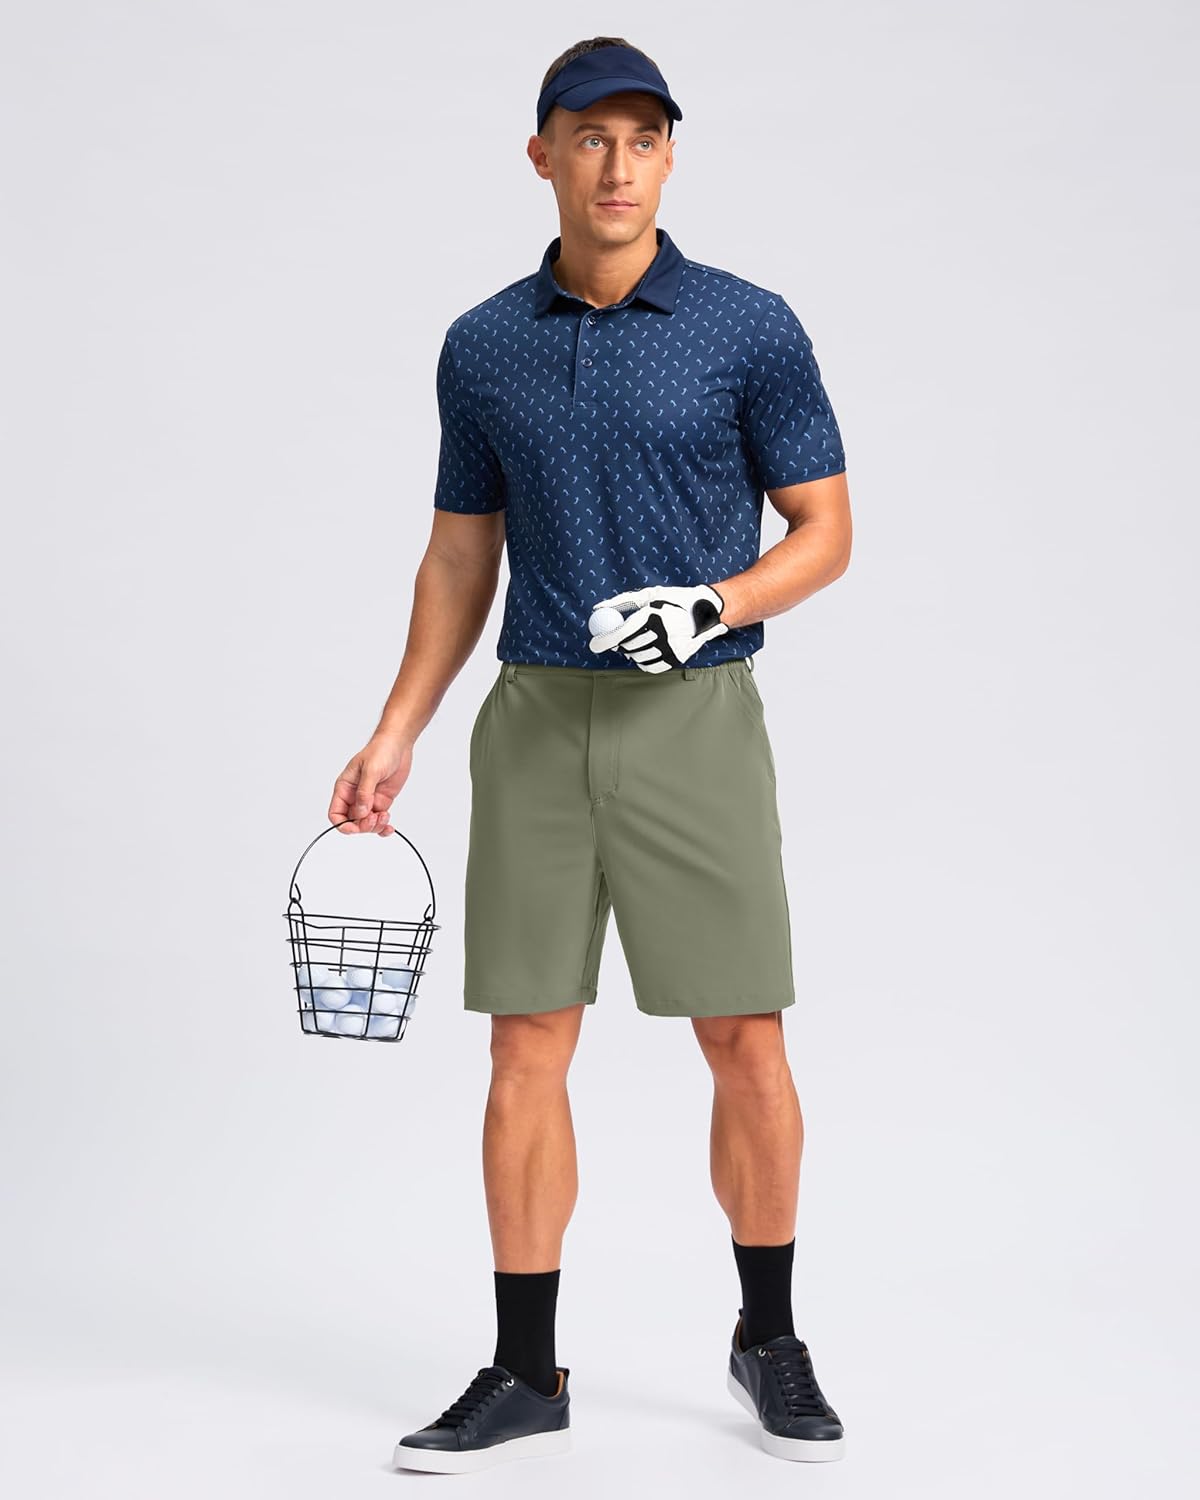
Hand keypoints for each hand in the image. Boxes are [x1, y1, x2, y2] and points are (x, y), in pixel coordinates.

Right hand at [327, 732, 413, 834]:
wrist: (397, 745)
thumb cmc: (380, 750)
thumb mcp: (371, 770)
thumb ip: (365, 792)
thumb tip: (361, 812)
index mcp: (345, 788)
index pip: (336, 813)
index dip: (343, 824)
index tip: (355, 828)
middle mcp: (354, 796)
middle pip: (352, 822)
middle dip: (363, 825)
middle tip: (375, 818)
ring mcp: (368, 800)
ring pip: (366, 823)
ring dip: (375, 826)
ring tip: (385, 816)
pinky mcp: (381, 801)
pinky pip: (378, 820)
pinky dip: (383, 827)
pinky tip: (389, 826)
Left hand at [588, 583, 727, 673]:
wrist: (705, 610)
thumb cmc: (672, 600)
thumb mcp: (649, 595)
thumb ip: (622, 602)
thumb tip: (598, 609)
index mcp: (654, 615)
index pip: (622, 633)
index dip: (604, 640)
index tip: (593, 645)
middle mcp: (663, 633)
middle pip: (629, 647)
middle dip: (618, 646)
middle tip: (615, 642)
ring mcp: (671, 648)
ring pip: (639, 658)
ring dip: (631, 653)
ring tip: (635, 643)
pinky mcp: (678, 658)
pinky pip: (652, 667)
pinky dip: (644, 662)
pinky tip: (645, 653)